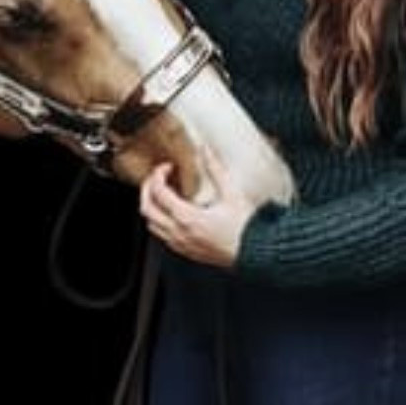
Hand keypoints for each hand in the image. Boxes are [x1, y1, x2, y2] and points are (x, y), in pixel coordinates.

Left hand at [138, 150, 255, 267]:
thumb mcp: (232, 194)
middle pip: (146, 208)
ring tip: (161, 194)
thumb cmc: (247, 229)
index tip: (167, 167)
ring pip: (151, 224)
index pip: (157, 191)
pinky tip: (172, 213)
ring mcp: (181, 244)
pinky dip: (159, 221)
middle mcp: (179, 232)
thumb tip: (205, 150)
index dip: (158, 174)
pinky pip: (162, 236)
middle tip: (156, 178)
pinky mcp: (186, 251)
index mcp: (187, 217)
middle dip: (146, 189)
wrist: (259, 254)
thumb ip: (215, 169)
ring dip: (151, 206)